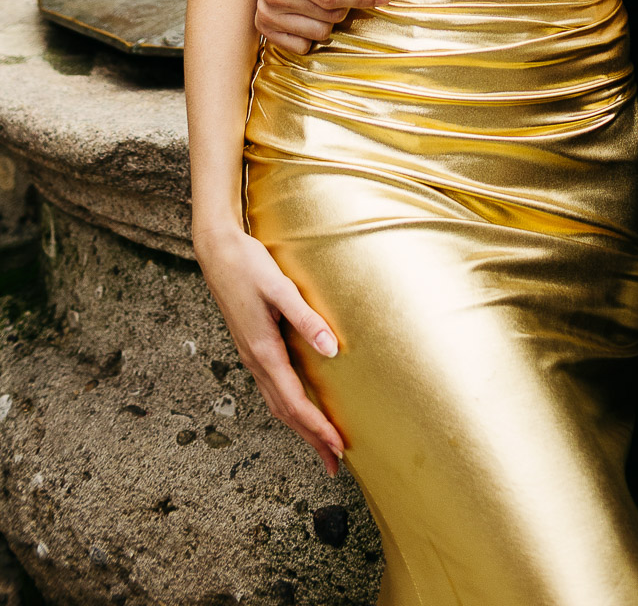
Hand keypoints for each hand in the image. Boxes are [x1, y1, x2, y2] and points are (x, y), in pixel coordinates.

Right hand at [194, 225, 346, 473]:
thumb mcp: (280, 288)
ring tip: (321, 445)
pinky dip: (288, 407)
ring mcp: (251, 357)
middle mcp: (255, 361)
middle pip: (286, 412)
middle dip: (311, 440)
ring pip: (277, 404)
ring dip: (300, 427)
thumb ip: (306, 318)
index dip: (318, 427)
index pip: (295, 402)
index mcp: (263, 351)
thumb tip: (333, 349)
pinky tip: (298, 407)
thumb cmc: (249, 266)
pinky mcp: (251, 348)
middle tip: (335, 465)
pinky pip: (272, 389)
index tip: (339, 448)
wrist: (217, 252)